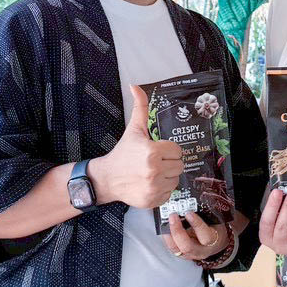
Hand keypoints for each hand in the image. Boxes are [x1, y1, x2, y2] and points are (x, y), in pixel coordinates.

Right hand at [91, 84, 183, 208]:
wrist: (107, 178)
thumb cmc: (123, 153)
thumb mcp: (133, 129)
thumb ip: (140, 107)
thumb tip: (135, 86)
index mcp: (152, 151)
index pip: (177, 150)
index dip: (168, 150)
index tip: (158, 151)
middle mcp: (154, 170)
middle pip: (179, 165)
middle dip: (169, 163)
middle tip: (155, 162)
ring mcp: (153, 187)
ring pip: (176, 180)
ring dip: (167, 177)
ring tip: (153, 172)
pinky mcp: (152, 200)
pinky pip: (169, 193)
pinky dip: (162, 190)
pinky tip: (150, 184)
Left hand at [163, 211, 229, 262]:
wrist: (216, 242)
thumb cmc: (216, 228)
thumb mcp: (216, 220)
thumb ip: (206, 212)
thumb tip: (193, 199)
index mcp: (213, 240)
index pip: (205, 236)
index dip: (197, 225)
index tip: (189, 213)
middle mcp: (201, 250)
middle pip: (187, 246)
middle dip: (177, 231)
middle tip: (173, 215)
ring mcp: (190, 254)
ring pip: (176, 249)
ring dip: (169, 235)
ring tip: (165, 221)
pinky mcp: (182, 254)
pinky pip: (172, 248)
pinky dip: (166, 237)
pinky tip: (164, 228)